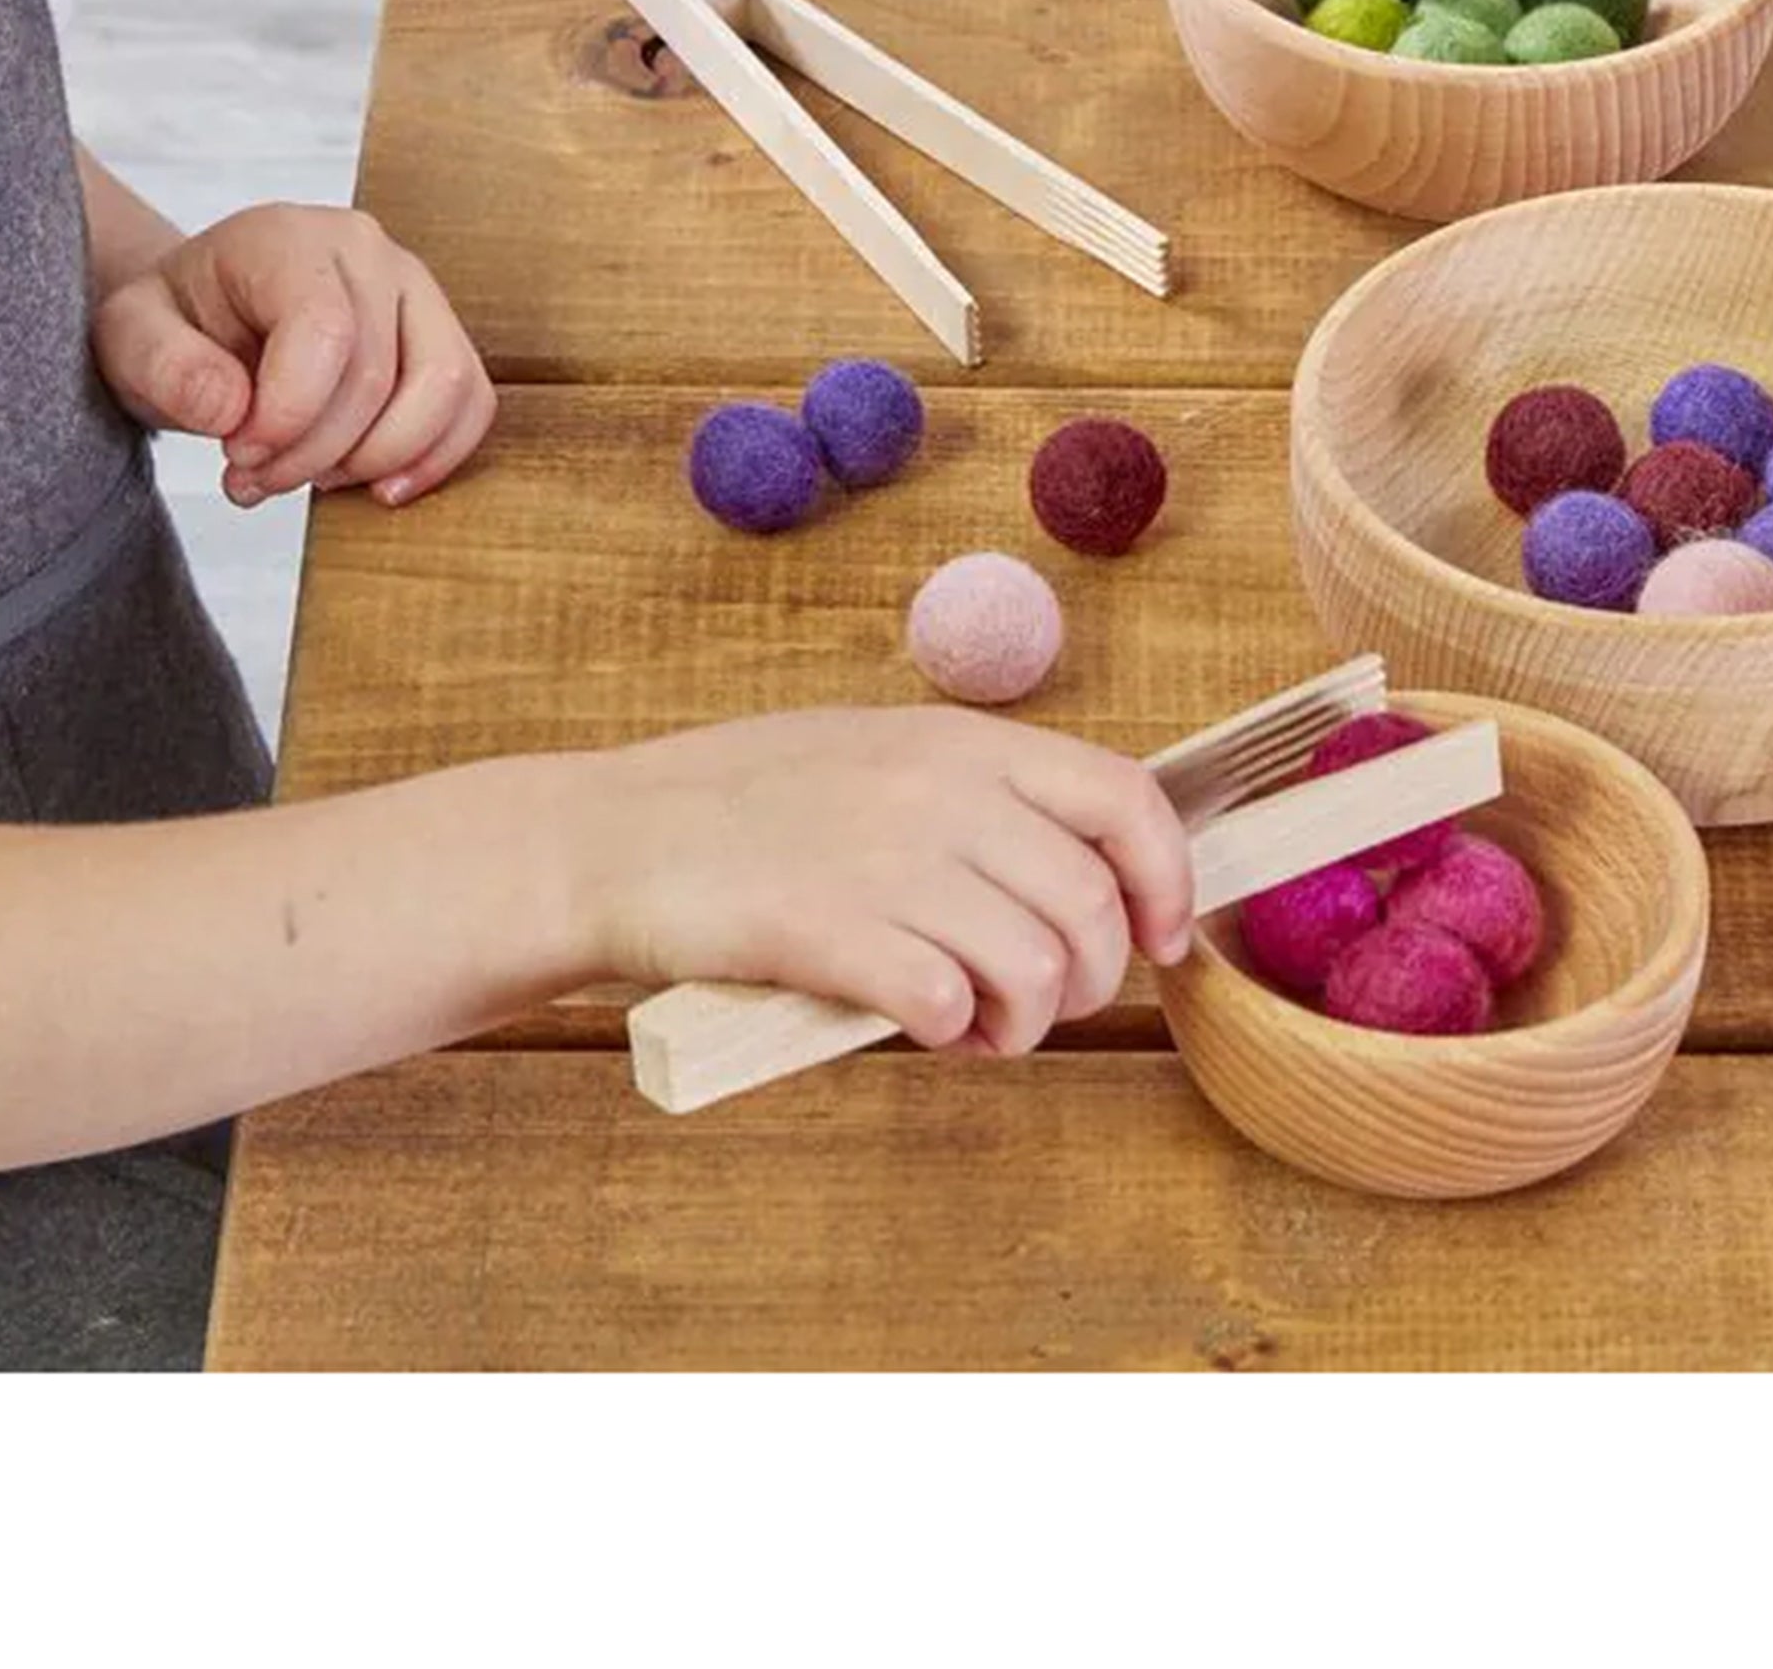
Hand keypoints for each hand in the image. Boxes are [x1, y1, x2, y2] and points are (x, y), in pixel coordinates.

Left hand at [90, 205, 497, 508]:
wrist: (201, 322)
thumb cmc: (173, 328)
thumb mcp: (129, 342)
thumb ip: (165, 368)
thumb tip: (229, 409)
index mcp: (287, 238)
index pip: (325, 329)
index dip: (289, 415)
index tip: (236, 456)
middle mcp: (366, 250)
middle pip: (377, 374)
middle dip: (315, 453)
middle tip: (254, 478)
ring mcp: (416, 289)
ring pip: (445, 387)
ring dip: (377, 459)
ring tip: (311, 477)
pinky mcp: (442, 337)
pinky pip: (473, 402)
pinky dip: (434, 458)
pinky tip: (375, 487)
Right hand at [573, 706, 1193, 1055]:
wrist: (607, 839)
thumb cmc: (735, 808)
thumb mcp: (870, 753)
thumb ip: (968, 792)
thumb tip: (1076, 860)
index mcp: (955, 741)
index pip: (1123, 796)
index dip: (1166, 879)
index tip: (1161, 938)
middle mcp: (936, 790)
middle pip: (1091, 904)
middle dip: (1088, 981)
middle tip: (1033, 1007)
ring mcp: (883, 858)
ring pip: (1036, 965)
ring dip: (1022, 1023)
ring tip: (975, 1029)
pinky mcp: (828, 930)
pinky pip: (947, 1001)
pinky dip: (950, 1032)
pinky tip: (916, 1025)